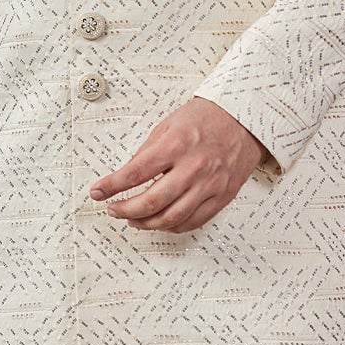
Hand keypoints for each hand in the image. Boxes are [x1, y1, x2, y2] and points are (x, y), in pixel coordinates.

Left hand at [89, 98, 270, 232]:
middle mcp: (193, 168)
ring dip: (146, 223)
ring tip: (133, 219)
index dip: (111, 186)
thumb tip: (127, 175)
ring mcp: (210, 185)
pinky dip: (172, 227)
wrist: (245, 118)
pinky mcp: (222, 196)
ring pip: (171, 218)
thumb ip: (148, 151)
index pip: (135, 173)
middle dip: (125, 210)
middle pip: (151, 202)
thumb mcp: (169, 124)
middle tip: (113, 209)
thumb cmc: (208, 117)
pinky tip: (161, 222)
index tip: (98, 192)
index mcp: (176, 145)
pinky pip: (193, 221)